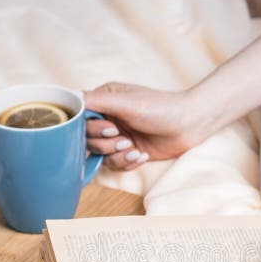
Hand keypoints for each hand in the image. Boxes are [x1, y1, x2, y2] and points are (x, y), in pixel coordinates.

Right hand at [84, 82, 209, 170]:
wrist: (189, 125)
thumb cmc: (161, 108)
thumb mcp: (126, 102)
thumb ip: (97, 100)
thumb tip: (71, 97)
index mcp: (104, 100)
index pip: (80, 118)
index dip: (92, 128)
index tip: (110, 129)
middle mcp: (108, 117)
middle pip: (87, 139)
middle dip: (105, 144)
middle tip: (124, 138)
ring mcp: (118, 135)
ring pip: (101, 155)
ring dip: (117, 155)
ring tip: (134, 149)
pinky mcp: (129, 151)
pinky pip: (115, 164)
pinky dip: (127, 163)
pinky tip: (142, 155)